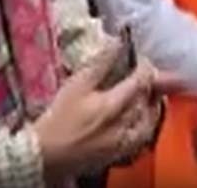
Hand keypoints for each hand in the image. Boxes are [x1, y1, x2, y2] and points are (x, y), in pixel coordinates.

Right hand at [33, 43, 168, 181]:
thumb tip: (117, 42)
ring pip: (150, 120)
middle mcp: (122, 125)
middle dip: (149, 84)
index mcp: (112, 105)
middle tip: (143, 75)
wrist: (44, 153)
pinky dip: (146, 125)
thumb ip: (100, 63)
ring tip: (146, 95)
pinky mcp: (119, 154)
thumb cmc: (57, 119)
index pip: (142, 80)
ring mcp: (123, 142)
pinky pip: (142, 138)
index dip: (145, 66)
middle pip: (148, 100)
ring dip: (152, 105)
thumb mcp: (76, 85)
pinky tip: (140, 119)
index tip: (139, 59)